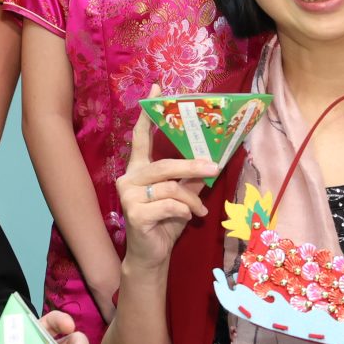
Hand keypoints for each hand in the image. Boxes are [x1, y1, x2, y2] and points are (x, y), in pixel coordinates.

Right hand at [116, 114, 222, 269]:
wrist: (152, 255)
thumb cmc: (165, 222)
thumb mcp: (182, 196)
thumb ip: (190, 177)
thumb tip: (211, 158)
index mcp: (138, 170)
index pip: (140, 138)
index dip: (147, 114)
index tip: (156, 88)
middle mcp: (129, 178)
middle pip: (164, 164)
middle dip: (192, 166)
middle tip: (214, 168)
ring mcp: (129, 196)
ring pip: (169, 186)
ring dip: (191, 199)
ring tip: (200, 210)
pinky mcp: (134, 213)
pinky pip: (168, 204)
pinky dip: (183, 211)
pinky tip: (186, 218)